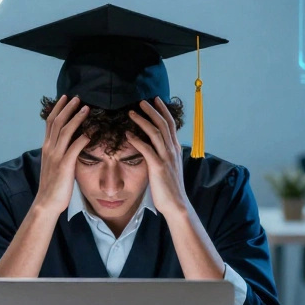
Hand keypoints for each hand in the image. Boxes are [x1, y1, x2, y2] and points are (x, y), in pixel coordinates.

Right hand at [33, 95, 91, 214]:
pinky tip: (92, 131)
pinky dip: (83, 138)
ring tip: (86, 108)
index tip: (65, 97)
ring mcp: (56, 156)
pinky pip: (74, 148)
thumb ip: (61, 151)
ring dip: (76, 118)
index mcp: (47, 147)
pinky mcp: (64, 166)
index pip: (51, 122)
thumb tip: (70, 141)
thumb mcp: (55, 163)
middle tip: (77, 97)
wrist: (47, 202)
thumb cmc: (54, 184)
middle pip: (57, 122)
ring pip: (65, 131)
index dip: (58, 108)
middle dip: (67, 108)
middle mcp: (49, 149)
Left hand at [127, 98, 189, 219]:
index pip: (170, 124)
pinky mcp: (158, 167)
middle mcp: (173, 150)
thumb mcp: (170, 166)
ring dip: (143, 121)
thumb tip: (155, 145)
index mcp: (176, 149)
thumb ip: (164, 154)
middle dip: (152, 110)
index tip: (155, 100)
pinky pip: (147, 149)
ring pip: (156, 133)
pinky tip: (128, 134)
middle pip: (163, 124)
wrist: (176, 204)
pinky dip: (137, 140)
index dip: (163, 111)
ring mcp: (166, 158)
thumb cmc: (170, 188)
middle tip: (142, 100)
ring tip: (131, 113)